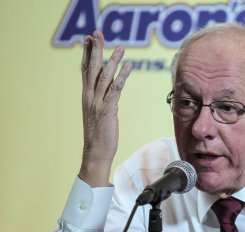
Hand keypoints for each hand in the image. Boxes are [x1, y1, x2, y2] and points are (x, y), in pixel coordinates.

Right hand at [78, 31, 130, 186]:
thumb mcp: (98, 113)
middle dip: (96, 50)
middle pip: (92, 68)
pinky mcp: (107, 110)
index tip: (89, 39)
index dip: (87, 54)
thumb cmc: (99, 134)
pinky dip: (121, 77)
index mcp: (86, 96)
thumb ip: (102, 98)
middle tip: (98, 33)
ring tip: (120, 47)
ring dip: (112, 60)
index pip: (85, 71)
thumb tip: (110, 89)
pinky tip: (128, 67)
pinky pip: (115, 90)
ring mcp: (97, 103)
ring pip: (104, 77)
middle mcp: (89, 97)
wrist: (95, 153)